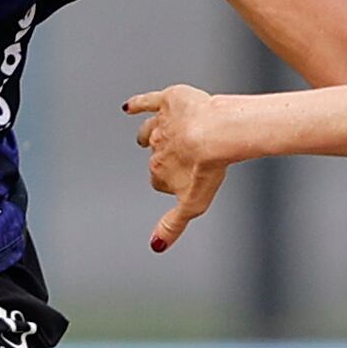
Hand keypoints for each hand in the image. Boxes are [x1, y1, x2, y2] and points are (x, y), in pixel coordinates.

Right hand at [124, 85, 238, 252]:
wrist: (216, 133)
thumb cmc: (208, 167)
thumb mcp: (193, 205)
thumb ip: (173, 225)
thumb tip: (156, 246)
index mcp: (159, 171)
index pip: (157, 179)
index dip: (166, 181)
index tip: (175, 182)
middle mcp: (156, 147)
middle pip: (153, 154)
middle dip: (159, 157)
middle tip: (174, 157)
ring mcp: (162, 123)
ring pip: (148, 130)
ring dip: (145, 133)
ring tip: (143, 135)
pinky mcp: (169, 101)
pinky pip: (147, 101)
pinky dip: (137, 104)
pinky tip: (129, 106)